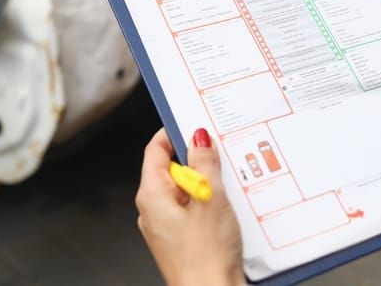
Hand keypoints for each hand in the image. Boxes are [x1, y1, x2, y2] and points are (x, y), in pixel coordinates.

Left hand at [135, 128, 243, 285]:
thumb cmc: (205, 258)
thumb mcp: (210, 199)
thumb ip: (204, 163)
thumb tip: (198, 138)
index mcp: (152, 196)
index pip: (155, 150)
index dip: (174, 132)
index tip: (195, 123)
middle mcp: (153, 210)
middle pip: (173, 169)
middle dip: (198, 160)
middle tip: (221, 155)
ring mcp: (167, 226)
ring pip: (186, 190)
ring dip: (207, 184)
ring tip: (228, 186)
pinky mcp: (181, 239)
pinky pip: (193, 210)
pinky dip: (209, 204)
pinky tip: (229, 208)